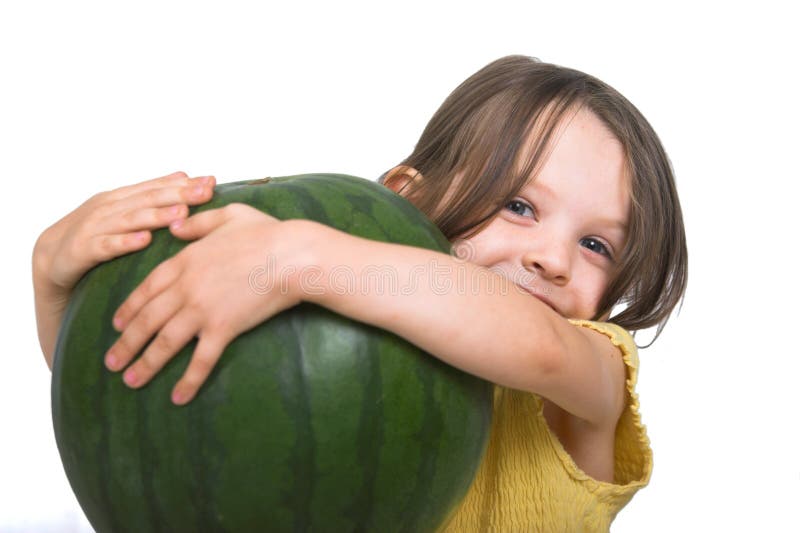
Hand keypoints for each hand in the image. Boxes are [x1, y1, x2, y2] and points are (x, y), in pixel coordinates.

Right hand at [32, 170, 216, 367]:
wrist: (50, 258)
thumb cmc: (96, 235)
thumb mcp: (124, 212)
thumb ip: (152, 194)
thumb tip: (185, 175)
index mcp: (122, 198)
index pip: (157, 188)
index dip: (185, 185)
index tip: (212, 181)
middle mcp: (108, 207)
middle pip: (148, 199)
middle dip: (178, 195)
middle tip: (205, 193)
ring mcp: (94, 227)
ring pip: (130, 219)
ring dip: (156, 216)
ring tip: (182, 214)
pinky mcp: (81, 250)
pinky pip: (105, 246)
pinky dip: (124, 242)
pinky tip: (144, 241)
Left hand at [105, 203, 317, 404]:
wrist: (292, 256)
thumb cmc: (268, 233)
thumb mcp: (229, 216)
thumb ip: (198, 222)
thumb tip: (175, 225)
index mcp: (185, 261)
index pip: (146, 289)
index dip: (128, 309)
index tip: (115, 326)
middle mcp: (186, 287)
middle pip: (147, 319)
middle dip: (126, 343)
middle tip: (111, 362)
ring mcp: (202, 309)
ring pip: (165, 342)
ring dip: (145, 364)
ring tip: (130, 381)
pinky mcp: (224, 328)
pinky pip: (202, 360)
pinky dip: (188, 381)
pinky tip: (178, 398)